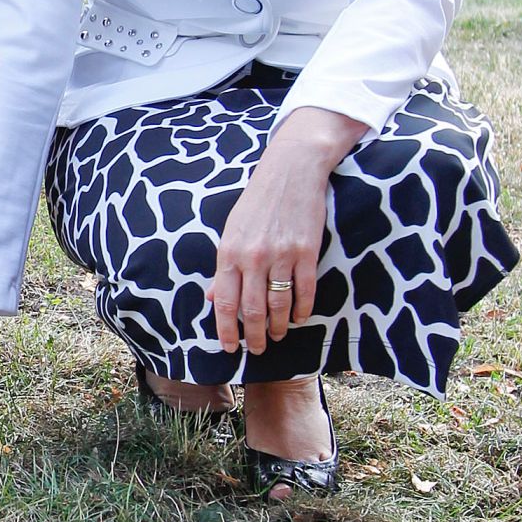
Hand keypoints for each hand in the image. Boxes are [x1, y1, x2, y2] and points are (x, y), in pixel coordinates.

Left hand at [207, 107, 361, 354]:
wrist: (290, 171)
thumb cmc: (257, 202)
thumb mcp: (232, 231)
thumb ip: (224, 267)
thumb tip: (214, 298)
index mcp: (229, 252)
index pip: (225, 302)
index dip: (226, 330)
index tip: (229, 348)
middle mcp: (253, 257)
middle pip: (252, 310)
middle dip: (255, 336)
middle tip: (259, 349)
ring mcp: (281, 255)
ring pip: (279, 305)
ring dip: (279, 326)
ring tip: (279, 336)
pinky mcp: (307, 252)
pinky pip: (305, 291)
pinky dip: (303, 309)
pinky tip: (300, 318)